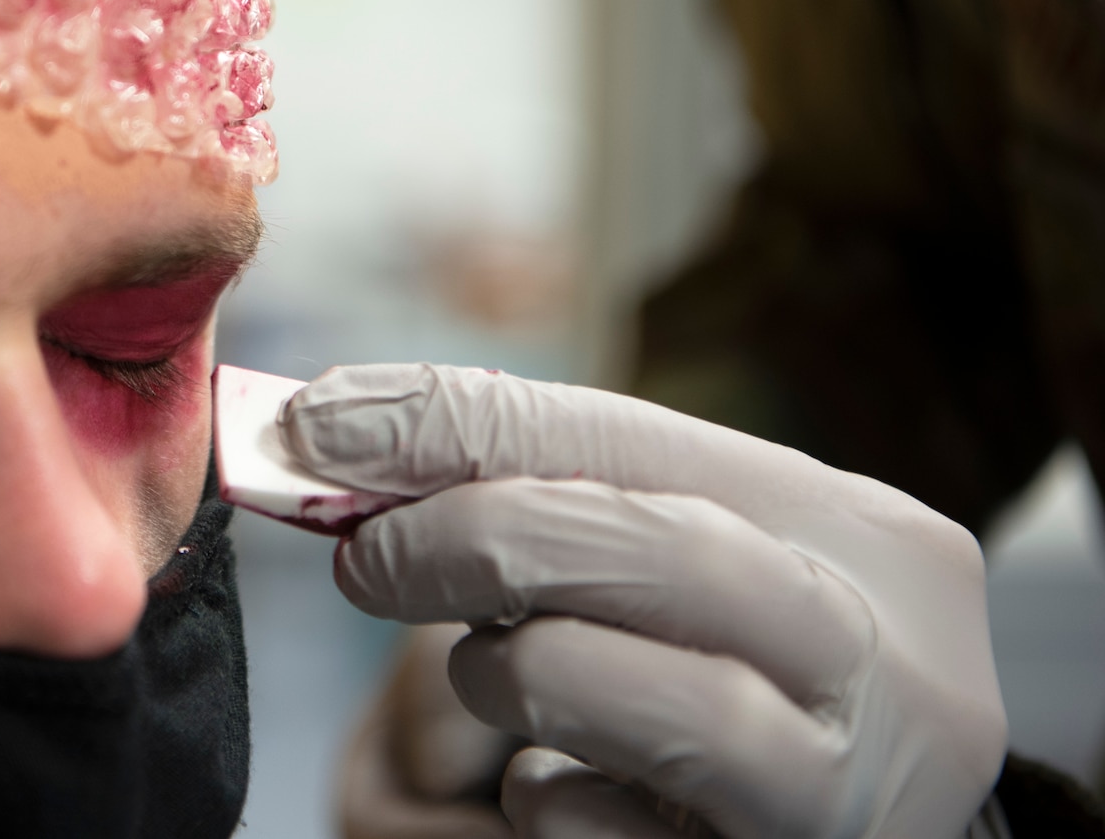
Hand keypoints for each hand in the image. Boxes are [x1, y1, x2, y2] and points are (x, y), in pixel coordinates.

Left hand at [280, 364, 1005, 838]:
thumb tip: (339, 435)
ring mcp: (846, 793)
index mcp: (870, 541)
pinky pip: (611, 834)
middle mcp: (895, 668)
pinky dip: (545, 797)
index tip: (322, 424)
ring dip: (520, 672)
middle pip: (670, 552)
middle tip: (364, 560)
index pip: (639, 437)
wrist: (834, 828)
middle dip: (480, 537)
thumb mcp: (678, 559)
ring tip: (488, 671)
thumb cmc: (732, 667)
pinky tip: (549, 783)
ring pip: (668, 705)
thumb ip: (553, 496)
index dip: (460, 421)